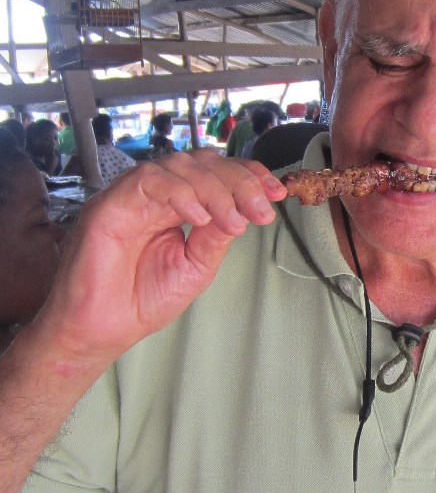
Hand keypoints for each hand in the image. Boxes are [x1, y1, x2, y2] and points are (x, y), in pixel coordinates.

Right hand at [33, 149, 286, 364]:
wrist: (102, 330)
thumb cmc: (141, 299)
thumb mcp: (198, 265)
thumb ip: (218, 235)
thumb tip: (244, 210)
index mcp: (178, 205)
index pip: (217, 173)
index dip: (249, 175)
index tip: (276, 193)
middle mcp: (157, 194)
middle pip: (204, 162)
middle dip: (240, 181)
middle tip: (260, 208)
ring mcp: (133, 195)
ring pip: (181, 165)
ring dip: (216, 188)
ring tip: (231, 220)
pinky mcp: (111, 203)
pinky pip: (149, 180)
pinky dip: (181, 192)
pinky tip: (199, 217)